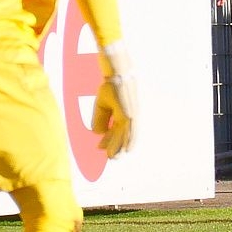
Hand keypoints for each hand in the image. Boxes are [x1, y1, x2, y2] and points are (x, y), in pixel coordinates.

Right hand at [92, 43, 138, 157]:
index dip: (110, 139)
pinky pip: (130, 131)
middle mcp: (132, 115)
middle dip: (115, 146)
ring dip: (120, 147)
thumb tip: (99, 134)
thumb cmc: (111, 85)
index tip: (100, 148)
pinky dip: (128, 141)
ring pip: (126, 135)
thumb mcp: (103, 105)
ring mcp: (133, 114)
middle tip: (111, 158)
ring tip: (114, 158)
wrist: (117, 73)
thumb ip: (101, 119)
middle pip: (123, 134)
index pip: (117, 129)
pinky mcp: (132, 114)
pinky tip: (127, 150)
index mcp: (126, 112)